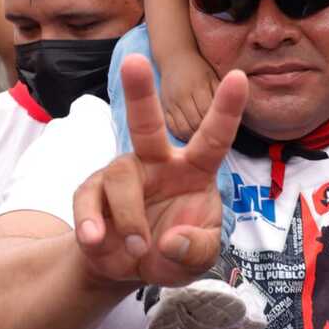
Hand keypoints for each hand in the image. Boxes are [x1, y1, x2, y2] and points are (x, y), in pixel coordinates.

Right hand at [74, 54, 246, 287]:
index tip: (239, 76)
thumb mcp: (198, 259)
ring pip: (121, 176)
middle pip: (147, 124)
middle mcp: (157, 163)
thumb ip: (197, 250)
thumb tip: (172, 239)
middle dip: (140, 92)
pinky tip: (96, 240)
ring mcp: (122, 174)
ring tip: (139, 248)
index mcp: (194, 170)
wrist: (131, 267)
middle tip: (135, 61)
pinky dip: (92, 223)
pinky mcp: (93, 193)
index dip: (226, 109)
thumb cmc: (174, 249)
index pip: (214, 137)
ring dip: (130, 217)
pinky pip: (88, 200)